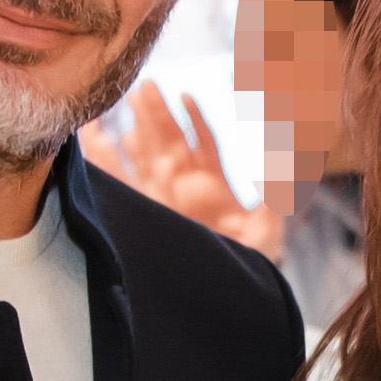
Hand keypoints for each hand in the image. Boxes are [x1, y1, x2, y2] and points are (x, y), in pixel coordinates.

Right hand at [93, 90, 273, 249]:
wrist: (225, 295)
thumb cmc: (248, 265)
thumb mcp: (265, 230)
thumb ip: (274, 198)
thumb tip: (284, 164)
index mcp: (215, 189)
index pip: (205, 145)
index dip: (197, 121)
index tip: (187, 96)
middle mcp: (186, 191)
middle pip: (169, 144)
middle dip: (156, 115)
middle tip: (143, 85)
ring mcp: (164, 202)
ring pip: (145, 160)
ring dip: (133, 134)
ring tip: (116, 105)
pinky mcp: (146, 217)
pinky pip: (125, 184)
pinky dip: (110, 162)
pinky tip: (96, 140)